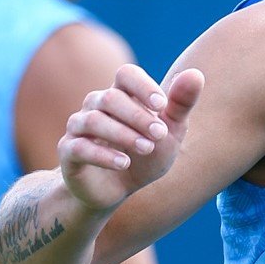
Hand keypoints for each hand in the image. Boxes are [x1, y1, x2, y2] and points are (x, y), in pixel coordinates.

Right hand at [58, 64, 203, 211]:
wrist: (118, 190)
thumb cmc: (146, 154)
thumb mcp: (170, 132)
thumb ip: (181, 104)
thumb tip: (196, 73)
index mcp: (120, 94)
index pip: (126, 74)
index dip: (143, 86)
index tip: (161, 105)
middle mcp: (95, 105)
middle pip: (111, 98)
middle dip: (138, 116)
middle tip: (160, 134)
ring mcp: (78, 127)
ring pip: (93, 120)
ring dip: (123, 134)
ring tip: (146, 148)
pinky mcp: (68, 151)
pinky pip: (79, 147)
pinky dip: (103, 155)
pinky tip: (124, 163)